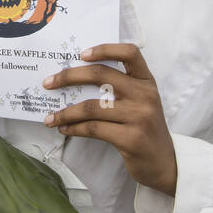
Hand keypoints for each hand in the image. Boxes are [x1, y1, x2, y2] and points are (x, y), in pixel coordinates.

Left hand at [43, 43, 177, 195]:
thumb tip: (74, 79)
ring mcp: (139, 117)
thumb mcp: (140, 102)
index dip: (105, 49)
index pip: (130, 53)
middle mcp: (145, 95)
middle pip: (101, 75)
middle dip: (69, 77)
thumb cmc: (144, 128)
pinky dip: (74, 128)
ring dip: (66, 112)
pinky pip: (93, 128)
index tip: (81, 54)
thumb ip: (119, 88)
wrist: (164, 163)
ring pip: (92, 107)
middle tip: (48, 83)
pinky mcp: (131, 138)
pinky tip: (64, 129)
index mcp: (146, 81)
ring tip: (51, 117)